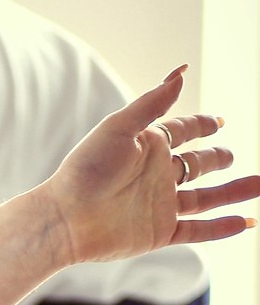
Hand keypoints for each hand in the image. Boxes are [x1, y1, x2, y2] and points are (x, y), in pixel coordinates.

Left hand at [39, 67, 258, 267]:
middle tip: (231, 155)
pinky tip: (246, 223)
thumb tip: (181, 72)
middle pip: (195, 165)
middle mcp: (155, 176)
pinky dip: (222, 228)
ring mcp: (159, 205)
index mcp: (147, 147)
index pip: (182, 131)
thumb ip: (152, 103)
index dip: (201, 125)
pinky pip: (198, 230)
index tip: (218, 121)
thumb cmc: (84, 170)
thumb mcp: (118, 129)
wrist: (63, 219)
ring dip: (233, 192)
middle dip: (216, 159)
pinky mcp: (159, 233)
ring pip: (206, 198)